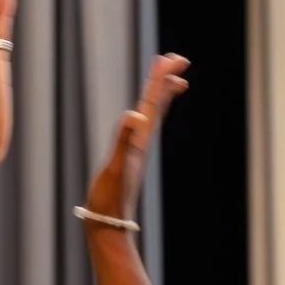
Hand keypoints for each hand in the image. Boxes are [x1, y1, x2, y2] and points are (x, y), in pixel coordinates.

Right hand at [83, 53, 189, 226]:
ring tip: (167, 81)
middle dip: (165, 81)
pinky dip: (144, 116)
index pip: (153, 102)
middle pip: (156, 105)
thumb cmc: (110, 198)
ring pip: (151, 116)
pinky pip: (139, 130)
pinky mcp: (128, 159)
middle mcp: (141, 142)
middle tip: (176, 60)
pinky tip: (141, 117)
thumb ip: (124, 141)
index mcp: (139, 139)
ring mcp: (135, 150)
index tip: (174, 59)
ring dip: (159, 96)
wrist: (108, 224)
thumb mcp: (116, 167)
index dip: (162, 79)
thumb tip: (134, 115)